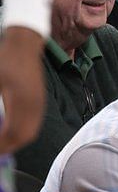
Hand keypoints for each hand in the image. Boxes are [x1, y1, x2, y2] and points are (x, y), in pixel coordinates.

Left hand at [0, 27, 45, 152]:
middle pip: (23, 136)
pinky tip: (11, 132)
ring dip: (16, 141)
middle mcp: (33, 105)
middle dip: (8, 146)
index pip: (12, 132)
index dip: (1, 144)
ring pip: (30, 132)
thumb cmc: (5, 59)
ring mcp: (39, 104)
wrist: (24, 44)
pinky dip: (23, 133)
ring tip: (3, 145)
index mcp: (20, 100)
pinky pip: (33, 124)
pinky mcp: (40, 103)